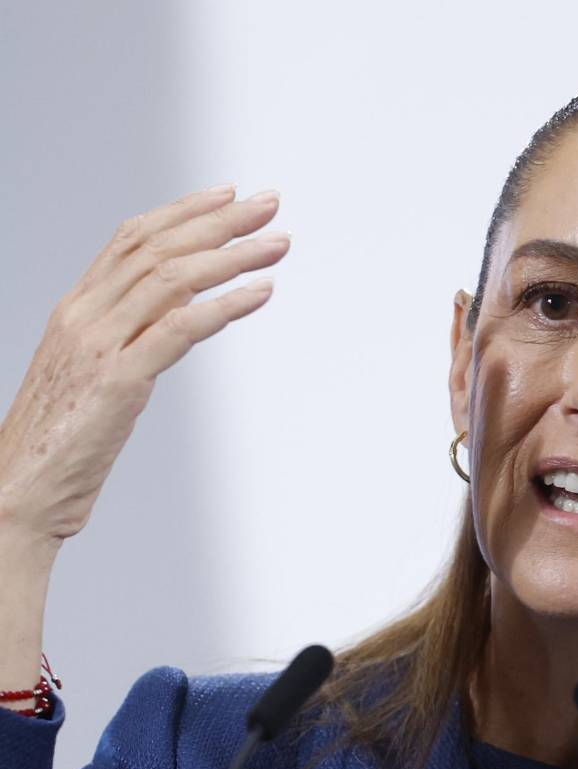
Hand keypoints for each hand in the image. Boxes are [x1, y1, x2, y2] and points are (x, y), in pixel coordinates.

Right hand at [0, 185, 289, 541]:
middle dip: (220, 222)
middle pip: (159, 248)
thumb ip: (128, 334)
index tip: (228, 195)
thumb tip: (177, 311)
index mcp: (76, 308)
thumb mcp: (94, 370)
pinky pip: (180, 328)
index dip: (184, 212)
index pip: (132, 239)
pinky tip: (260, 293)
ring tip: (277, 244)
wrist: (20, 489)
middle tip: (269, 205)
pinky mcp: (119, 381)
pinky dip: (226, 305)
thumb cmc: (62, 437)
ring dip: (233, 256)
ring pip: (173, 279)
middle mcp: (84, 315)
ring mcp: (99, 345)